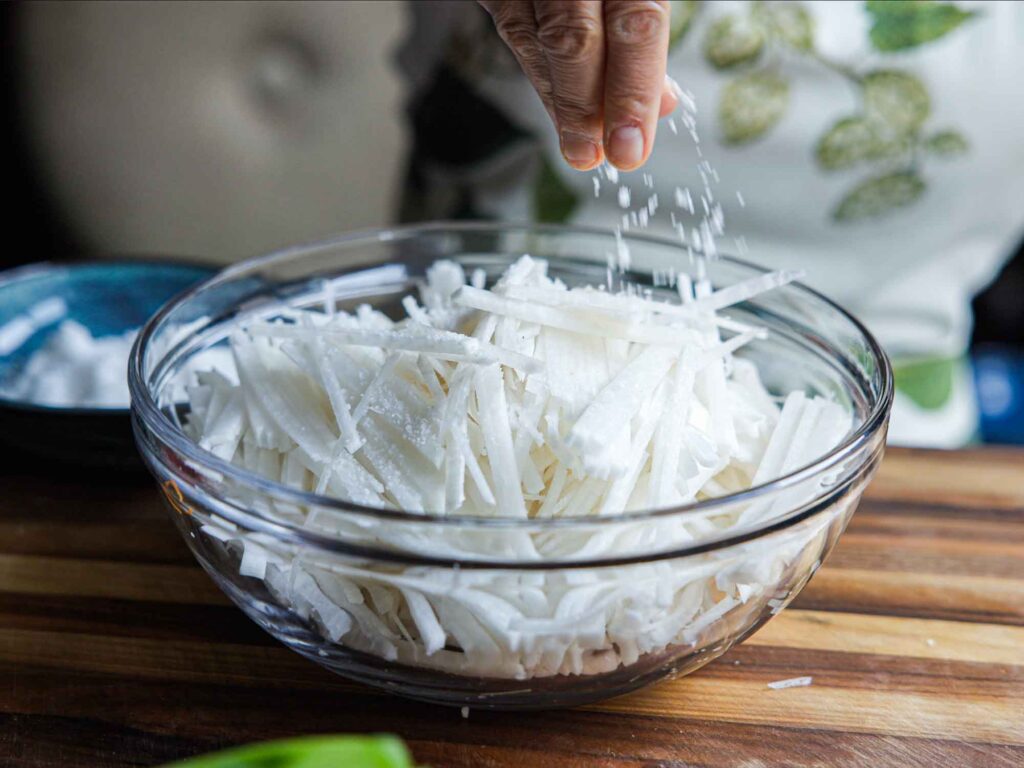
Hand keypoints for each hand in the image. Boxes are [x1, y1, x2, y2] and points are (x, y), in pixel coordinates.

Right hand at [478, 0, 677, 171]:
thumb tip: (661, 103)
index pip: (636, 26)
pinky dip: (537, 71)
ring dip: (558, 100)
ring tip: (578, 144)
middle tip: (593, 156)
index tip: (630, 148)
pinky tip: (557, 103)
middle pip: (575, 38)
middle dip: (584, 108)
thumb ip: (645, 27)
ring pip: (533, 39)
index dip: (632, 93)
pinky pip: (512, 26)